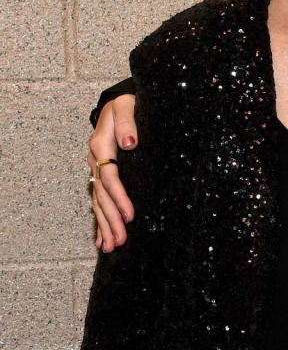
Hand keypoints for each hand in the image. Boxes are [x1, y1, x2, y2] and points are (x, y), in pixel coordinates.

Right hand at [88, 94, 137, 250]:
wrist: (117, 101)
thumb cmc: (126, 103)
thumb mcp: (127, 105)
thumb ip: (127, 122)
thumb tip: (128, 143)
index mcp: (101, 145)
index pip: (110, 177)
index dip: (119, 197)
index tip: (130, 215)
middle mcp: (95, 160)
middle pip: (102, 195)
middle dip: (111, 220)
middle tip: (120, 242)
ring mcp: (95, 168)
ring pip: (97, 201)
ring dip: (104, 225)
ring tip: (110, 247)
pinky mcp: (100, 174)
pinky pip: (97, 200)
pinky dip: (99, 220)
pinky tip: (101, 238)